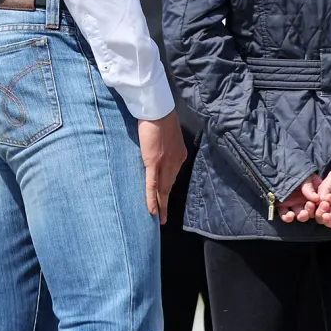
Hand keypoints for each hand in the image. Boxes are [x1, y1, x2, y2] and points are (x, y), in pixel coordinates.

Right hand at [137, 110, 186, 224]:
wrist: (158, 111)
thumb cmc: (160, 118)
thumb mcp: (166, 135)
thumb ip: (164, 146)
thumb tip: (158, 151)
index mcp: (179, 155)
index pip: (172, 176)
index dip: (167, 189)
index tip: (165, 198)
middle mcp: (174, 162)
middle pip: (169, 186)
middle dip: (166, 202)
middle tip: (164, 217)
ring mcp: (164, 164)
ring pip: (162, 189)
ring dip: (160, 206)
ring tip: (159, 219)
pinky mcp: (153, 163)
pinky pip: (152, 185)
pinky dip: (152, 199)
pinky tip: (152, 210)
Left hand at [277, 174, 321, 222]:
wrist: (278, 167)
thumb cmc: (295, 170)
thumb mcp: (305, 177)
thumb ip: (309, 188)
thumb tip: (317, 198)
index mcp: (313, 192)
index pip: (320, 203)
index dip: (322, 205)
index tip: (323, 205)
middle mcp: (304, 200)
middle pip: (311, 211)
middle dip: (312, 211)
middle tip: (310, 206)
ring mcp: (294, 204)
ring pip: (300, 215)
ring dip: (302, 216)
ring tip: (302, 213)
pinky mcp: (282, 207)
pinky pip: (286, 215)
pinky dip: (288, 218)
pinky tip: (290, 215)